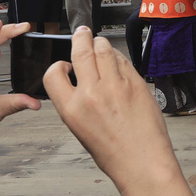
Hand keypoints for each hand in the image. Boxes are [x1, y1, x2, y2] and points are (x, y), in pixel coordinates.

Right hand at [44, 27, 195, 195]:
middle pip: (81, 51)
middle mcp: (91, 94)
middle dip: (81, 37)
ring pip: (104, 50)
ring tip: (100, 43)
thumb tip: (80, 81)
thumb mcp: (81, 129)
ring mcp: (115, 86)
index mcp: (72, 109)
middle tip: (83, 33)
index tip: (64, 63)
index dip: (58, 64)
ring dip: (101, 43)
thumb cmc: (114, 153)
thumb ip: (78, 102)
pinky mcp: (136, 83)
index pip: (53, 73)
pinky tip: (118, 62)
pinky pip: (123, 60)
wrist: (142, 162)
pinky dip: (119, 57)